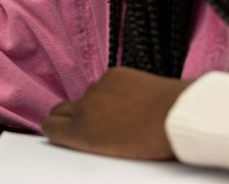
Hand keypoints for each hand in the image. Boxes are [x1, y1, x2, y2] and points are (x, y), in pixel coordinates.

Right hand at [42, 66, 192, 159]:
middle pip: (59, 109)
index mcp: (80, 133)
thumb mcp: (115, 154)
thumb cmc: (155, 142)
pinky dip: (116, 90)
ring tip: (124, 114)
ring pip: (89, 96)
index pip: (49, 126)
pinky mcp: (114, 74)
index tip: (61, 130)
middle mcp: (83, 108)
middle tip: (85, 124)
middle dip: (67, 115)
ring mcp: (97, 88)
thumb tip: (90, 135)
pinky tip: (135, 99)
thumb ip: (93, 141)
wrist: (179, 116)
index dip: (55, 129)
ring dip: (98, 103)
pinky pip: (108, 83)